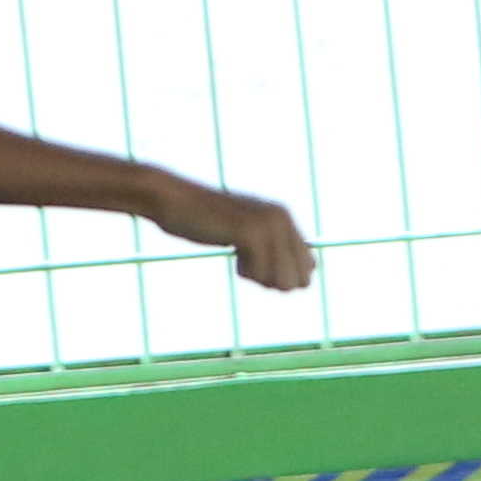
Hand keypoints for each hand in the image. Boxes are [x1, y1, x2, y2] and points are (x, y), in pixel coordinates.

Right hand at [159, 180, 316, 292]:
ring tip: (241, 259)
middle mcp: (282, 218)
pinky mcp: (249, 232)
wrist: (172, 199)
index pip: (309, 265)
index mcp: (284, 217)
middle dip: (276, 282)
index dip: (283, 276)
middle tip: (250, 267)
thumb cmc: (202, 219)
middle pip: (301, 278)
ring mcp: (267, 224)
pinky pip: (261, 273)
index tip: (259, 266)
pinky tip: (234, 258)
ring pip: (283, 279)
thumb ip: (272, 248)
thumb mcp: (243, 232)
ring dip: (260, 278)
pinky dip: (247, 274)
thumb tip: (302, 281)